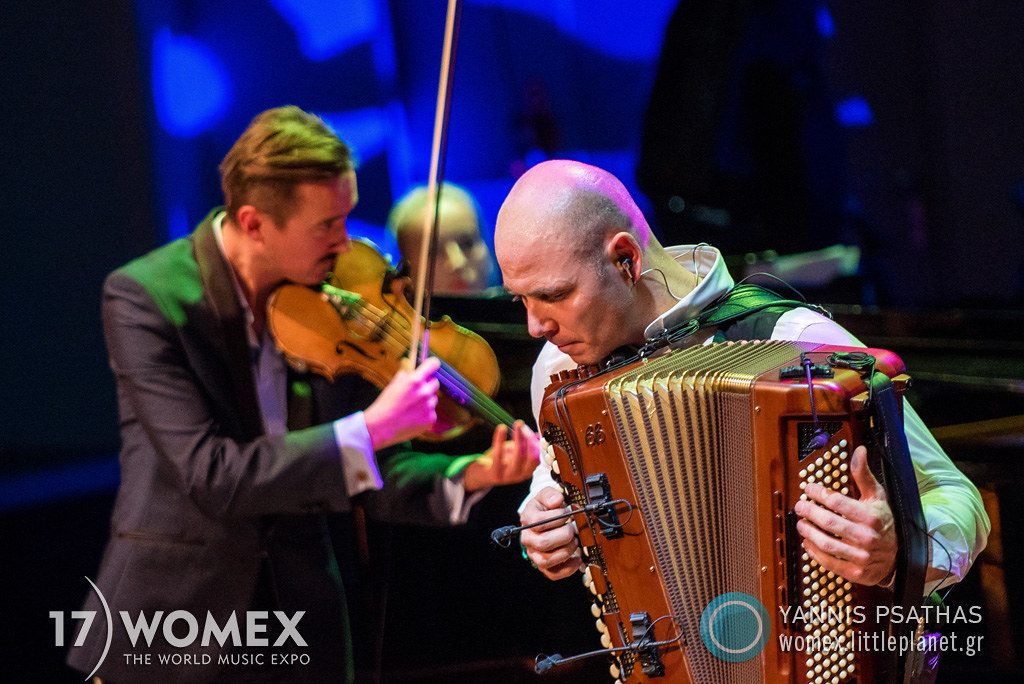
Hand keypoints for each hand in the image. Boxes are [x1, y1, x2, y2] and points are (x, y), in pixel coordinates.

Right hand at [363, 357, 440, 449]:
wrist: (382, 426)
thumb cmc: (386, 404)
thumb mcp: (394, 384)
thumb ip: (406, 375)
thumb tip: (411, 370)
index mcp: (415, 380)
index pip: (433, 364)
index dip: (432, 365)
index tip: (432, 366)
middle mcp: (425, 392)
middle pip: (435, 383)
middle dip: (427, 385)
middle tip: (416, 392)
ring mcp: (429, 406)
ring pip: (433, 398)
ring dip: (426, 400)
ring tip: (411, 407)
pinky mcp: (431, 418)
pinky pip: (432, 412)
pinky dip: (425, 413)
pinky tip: (413, 416)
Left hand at [463, 420, 540, 490]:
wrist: (483, 475)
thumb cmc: (500, 462)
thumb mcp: (515, 453)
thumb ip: (525, 445)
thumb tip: (536, 434)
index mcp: (527, 471)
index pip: (537, 457)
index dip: (536, 443)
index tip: (531, 429)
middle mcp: (521, 475)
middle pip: (531, 457)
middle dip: (530, 439)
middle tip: (525, 426)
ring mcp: (509, 476)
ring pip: (518, 456)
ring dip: (519, 437)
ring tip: (518, 424)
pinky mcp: (496, 474)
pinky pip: (499, 455)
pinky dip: (500, 439)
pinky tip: (502, 428)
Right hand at [520, 486, 581, 579]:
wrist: (544, 519)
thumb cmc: (546, 509)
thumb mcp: (546, 496)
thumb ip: (550, 494)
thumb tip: (556, 501)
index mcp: (527, 520)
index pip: (538, 521)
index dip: (556, 517)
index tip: (566, 513)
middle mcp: (528, 539)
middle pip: (543, 543)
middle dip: (564, 535)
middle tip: (572, 528)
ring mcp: (535, 554)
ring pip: (546, 560)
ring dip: (566, 550)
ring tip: (575, 541)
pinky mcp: (544, 566)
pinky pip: (553, 574)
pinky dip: (568, 568)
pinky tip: (577, 558)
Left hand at [794, 445, 896, 585]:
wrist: (898, 557)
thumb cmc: (883, 521)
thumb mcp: (877, 496)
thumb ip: (863, 475)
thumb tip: (859, 450)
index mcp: (872, 516)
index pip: (837, 502)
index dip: (818, 493)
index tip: (808, 489)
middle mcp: (867, 536)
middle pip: (829, 522)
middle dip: (809, 512)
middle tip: (799, 506)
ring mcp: (862, 556)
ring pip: (826, 543)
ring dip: (808, 533)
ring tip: (800, 524)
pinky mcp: (856, 572)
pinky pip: (829, 563)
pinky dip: (813, 552)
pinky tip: (807, 542)